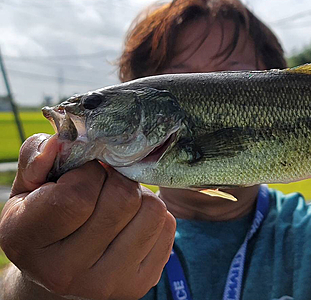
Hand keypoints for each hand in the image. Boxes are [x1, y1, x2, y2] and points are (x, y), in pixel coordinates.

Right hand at [0, 134, 175, 299]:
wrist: (58, 282)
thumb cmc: (44, 223)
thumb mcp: (27, 190)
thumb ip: (36, 158)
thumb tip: (61, 141)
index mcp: (27, 242)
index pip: (77, 196)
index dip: (88, 173)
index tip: (83, 174)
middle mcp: (65, 272)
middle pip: (122, 199)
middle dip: (117, 179)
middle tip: (105, 184)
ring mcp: (106, 284)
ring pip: (152, 210)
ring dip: (139, 196)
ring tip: (119, 203)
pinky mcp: (140, 285)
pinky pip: (168, 226)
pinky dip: (153, 215)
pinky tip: (131, 223)